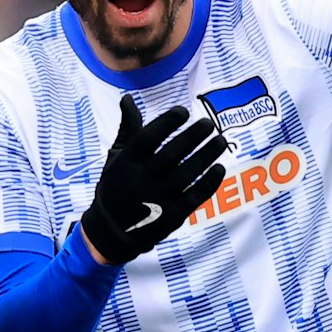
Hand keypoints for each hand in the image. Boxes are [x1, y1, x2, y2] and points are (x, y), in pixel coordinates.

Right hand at [80, 96, 228, 264]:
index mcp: (126, 163)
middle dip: (193, 136)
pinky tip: (220, 168)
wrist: (111, 232)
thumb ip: (128, 129)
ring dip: (207, 155)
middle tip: (209, 124)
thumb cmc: (116, 187)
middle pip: (172, 153)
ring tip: (220, 141)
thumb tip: (128, 98)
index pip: (149, 137)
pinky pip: (195, 196)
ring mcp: (157, 200)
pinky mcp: (171, 217)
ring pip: (188, 173)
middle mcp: (140, 181)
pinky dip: (210, 182)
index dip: (168, 122)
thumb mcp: (115, 158)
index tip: (184, 112)